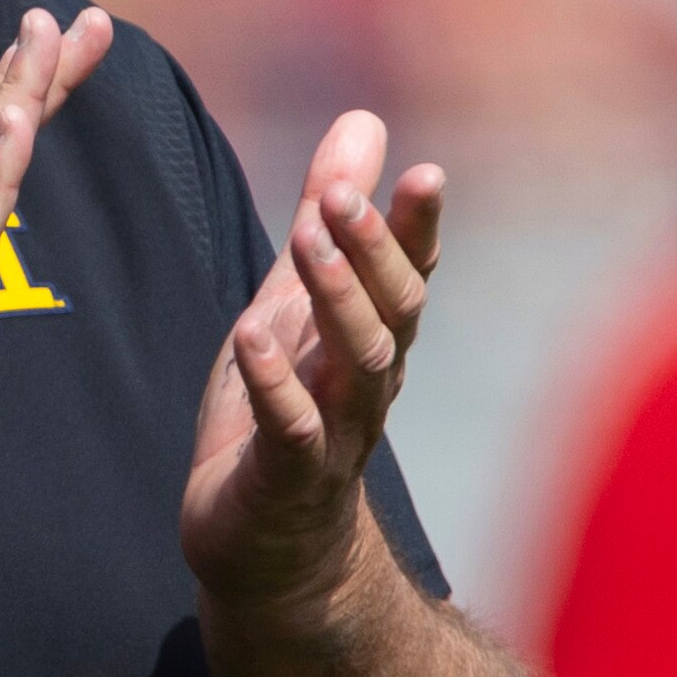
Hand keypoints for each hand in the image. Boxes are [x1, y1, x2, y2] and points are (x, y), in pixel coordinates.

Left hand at [182, 110, 446, 627]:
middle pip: (392, 313)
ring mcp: (333, 436)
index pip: (409, 275)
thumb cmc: (287, 417)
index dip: (417, 228)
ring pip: (356, 366)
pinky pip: (292, 432)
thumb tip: (364, 119)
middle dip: (372, 251)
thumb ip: (326, 218)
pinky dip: (276, 385)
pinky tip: (251, 336)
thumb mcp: (296, 304)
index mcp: (371, 341)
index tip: (425, 171)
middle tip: (342, 193)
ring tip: (305, 238)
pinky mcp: (285, 481)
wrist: (273, 556)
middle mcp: (367, 386)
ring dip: (334, 300)